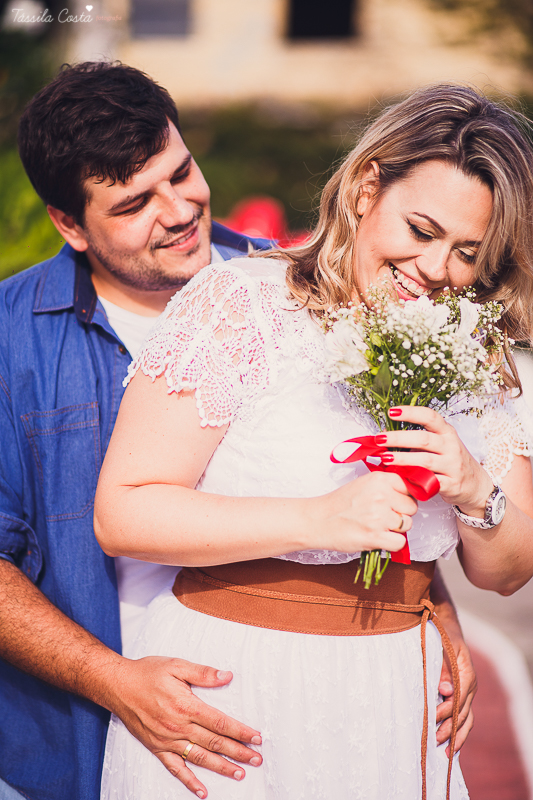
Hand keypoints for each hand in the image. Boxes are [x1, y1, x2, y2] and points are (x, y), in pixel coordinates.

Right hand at [109, 656, 261, 798]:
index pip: (220, 722)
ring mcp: (167, 740)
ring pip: (199, 758)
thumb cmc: (147, 672)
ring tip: (240, 773)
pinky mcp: (157, 748)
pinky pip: (175, 769)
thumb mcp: (176, 665)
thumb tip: (227, 676)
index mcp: (186, 705)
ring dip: (221, 767)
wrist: (118, 685)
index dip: (240, 731)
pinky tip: (203, 791)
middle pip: (214, 742)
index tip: (256, 738)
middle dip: (238, 752)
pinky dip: (190, 782)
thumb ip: (203, 673)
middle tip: (257, 759)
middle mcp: (178, 727)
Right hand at [313, 470, 417, 553]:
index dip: (403, 497)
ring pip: (407, 525)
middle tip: (383, 517)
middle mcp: (381, 495)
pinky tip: (378, 538)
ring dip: (396, 529)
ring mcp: (378, 516)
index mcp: (379, 479)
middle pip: (412, 507)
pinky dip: (392, 544)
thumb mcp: (363, 484)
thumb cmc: (339, 504)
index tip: (394, 503)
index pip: (410, 487)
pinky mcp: (374, 536)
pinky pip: (400, 542)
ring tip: (377, 526)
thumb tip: (410, 494)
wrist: (317, 520)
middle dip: (401, 514)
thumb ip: (385, 486)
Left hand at [376, 406, 492, 513]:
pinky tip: (400, 477)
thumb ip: (417, 439)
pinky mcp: (451, 484)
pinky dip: (414, 479)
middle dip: (399, 438)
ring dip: (403, 459)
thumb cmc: (450, 461)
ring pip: (426, 460)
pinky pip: (430, 482)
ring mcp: (453, 466)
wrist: (474, 485)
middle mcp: (451, 446)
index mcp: (447, 432)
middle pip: (424, 439)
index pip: (430, 417)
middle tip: (380, 439)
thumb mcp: (439, 445)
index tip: (391, 412)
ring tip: (385, 458)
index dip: (410, 412)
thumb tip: (386, 434)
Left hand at [436, 631, 476, 755]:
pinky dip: (459, 733)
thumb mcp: (442, 646)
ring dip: (456, 736)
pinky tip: (451, 747)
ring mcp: (468, 693)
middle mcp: (470, 686)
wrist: (446, 628)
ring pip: (466, 719)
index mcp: (466, 673)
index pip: (459, 697)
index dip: (446, 709)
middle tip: (433, 739)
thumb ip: (443, 668)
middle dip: (449, 728)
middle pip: (463, 712)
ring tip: (444, 751)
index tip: (431, 717)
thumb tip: (445, 691)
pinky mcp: (462, 697)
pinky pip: (464, 718)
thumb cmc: (441, 635)